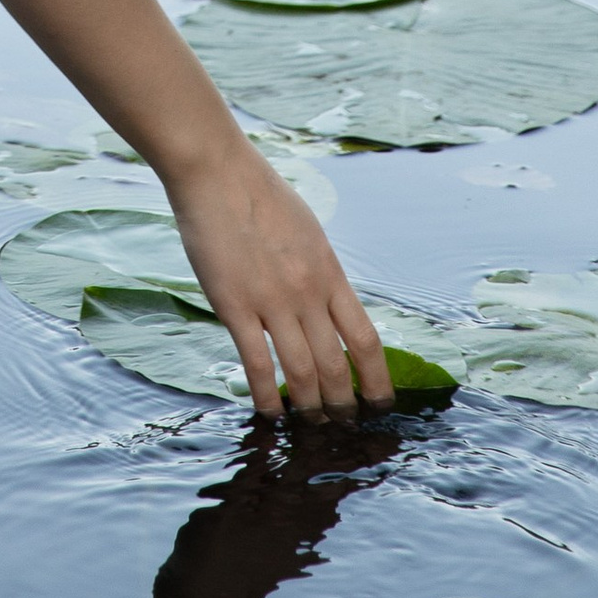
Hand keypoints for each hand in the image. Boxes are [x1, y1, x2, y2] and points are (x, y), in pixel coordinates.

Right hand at [167, 146, 391, 414]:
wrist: (217, 172)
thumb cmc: (260, 196)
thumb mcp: (309, 234)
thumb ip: (320, 272)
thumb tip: (330, 306)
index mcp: (330, 273)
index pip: (366, 340)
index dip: (378, 380)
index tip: (380, 403)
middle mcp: (308, 293)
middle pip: (336, 365)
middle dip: (343, 404)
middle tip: (342, 426)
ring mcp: (271, 301)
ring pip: (301, 373)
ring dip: (309, 408)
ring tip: (310, 426)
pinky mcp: (234, 306)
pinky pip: (257, 364)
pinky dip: (267, 397)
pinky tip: (271, 414)